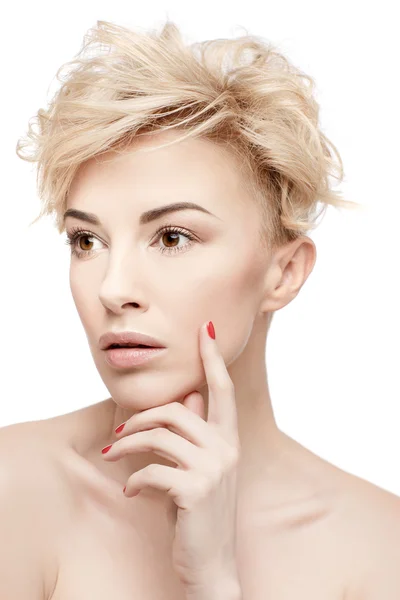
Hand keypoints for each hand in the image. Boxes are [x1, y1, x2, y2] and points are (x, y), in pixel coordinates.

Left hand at [101, 320, 240, 591]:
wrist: (212, 564)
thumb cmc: (200, 513)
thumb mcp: (201, 469)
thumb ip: (196, 432)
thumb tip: (189, 396)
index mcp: (229, 440)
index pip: (223, 390)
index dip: (213, 358)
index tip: (205, 329)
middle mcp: (227, 448)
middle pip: (176, 410)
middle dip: (140, 419)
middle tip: (117, 435)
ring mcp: (214, 468)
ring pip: (160, 435)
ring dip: (128, 446)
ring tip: (112, 457)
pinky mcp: (196, 489)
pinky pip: (153, 469)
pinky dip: (136, 479)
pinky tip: (133, 492)